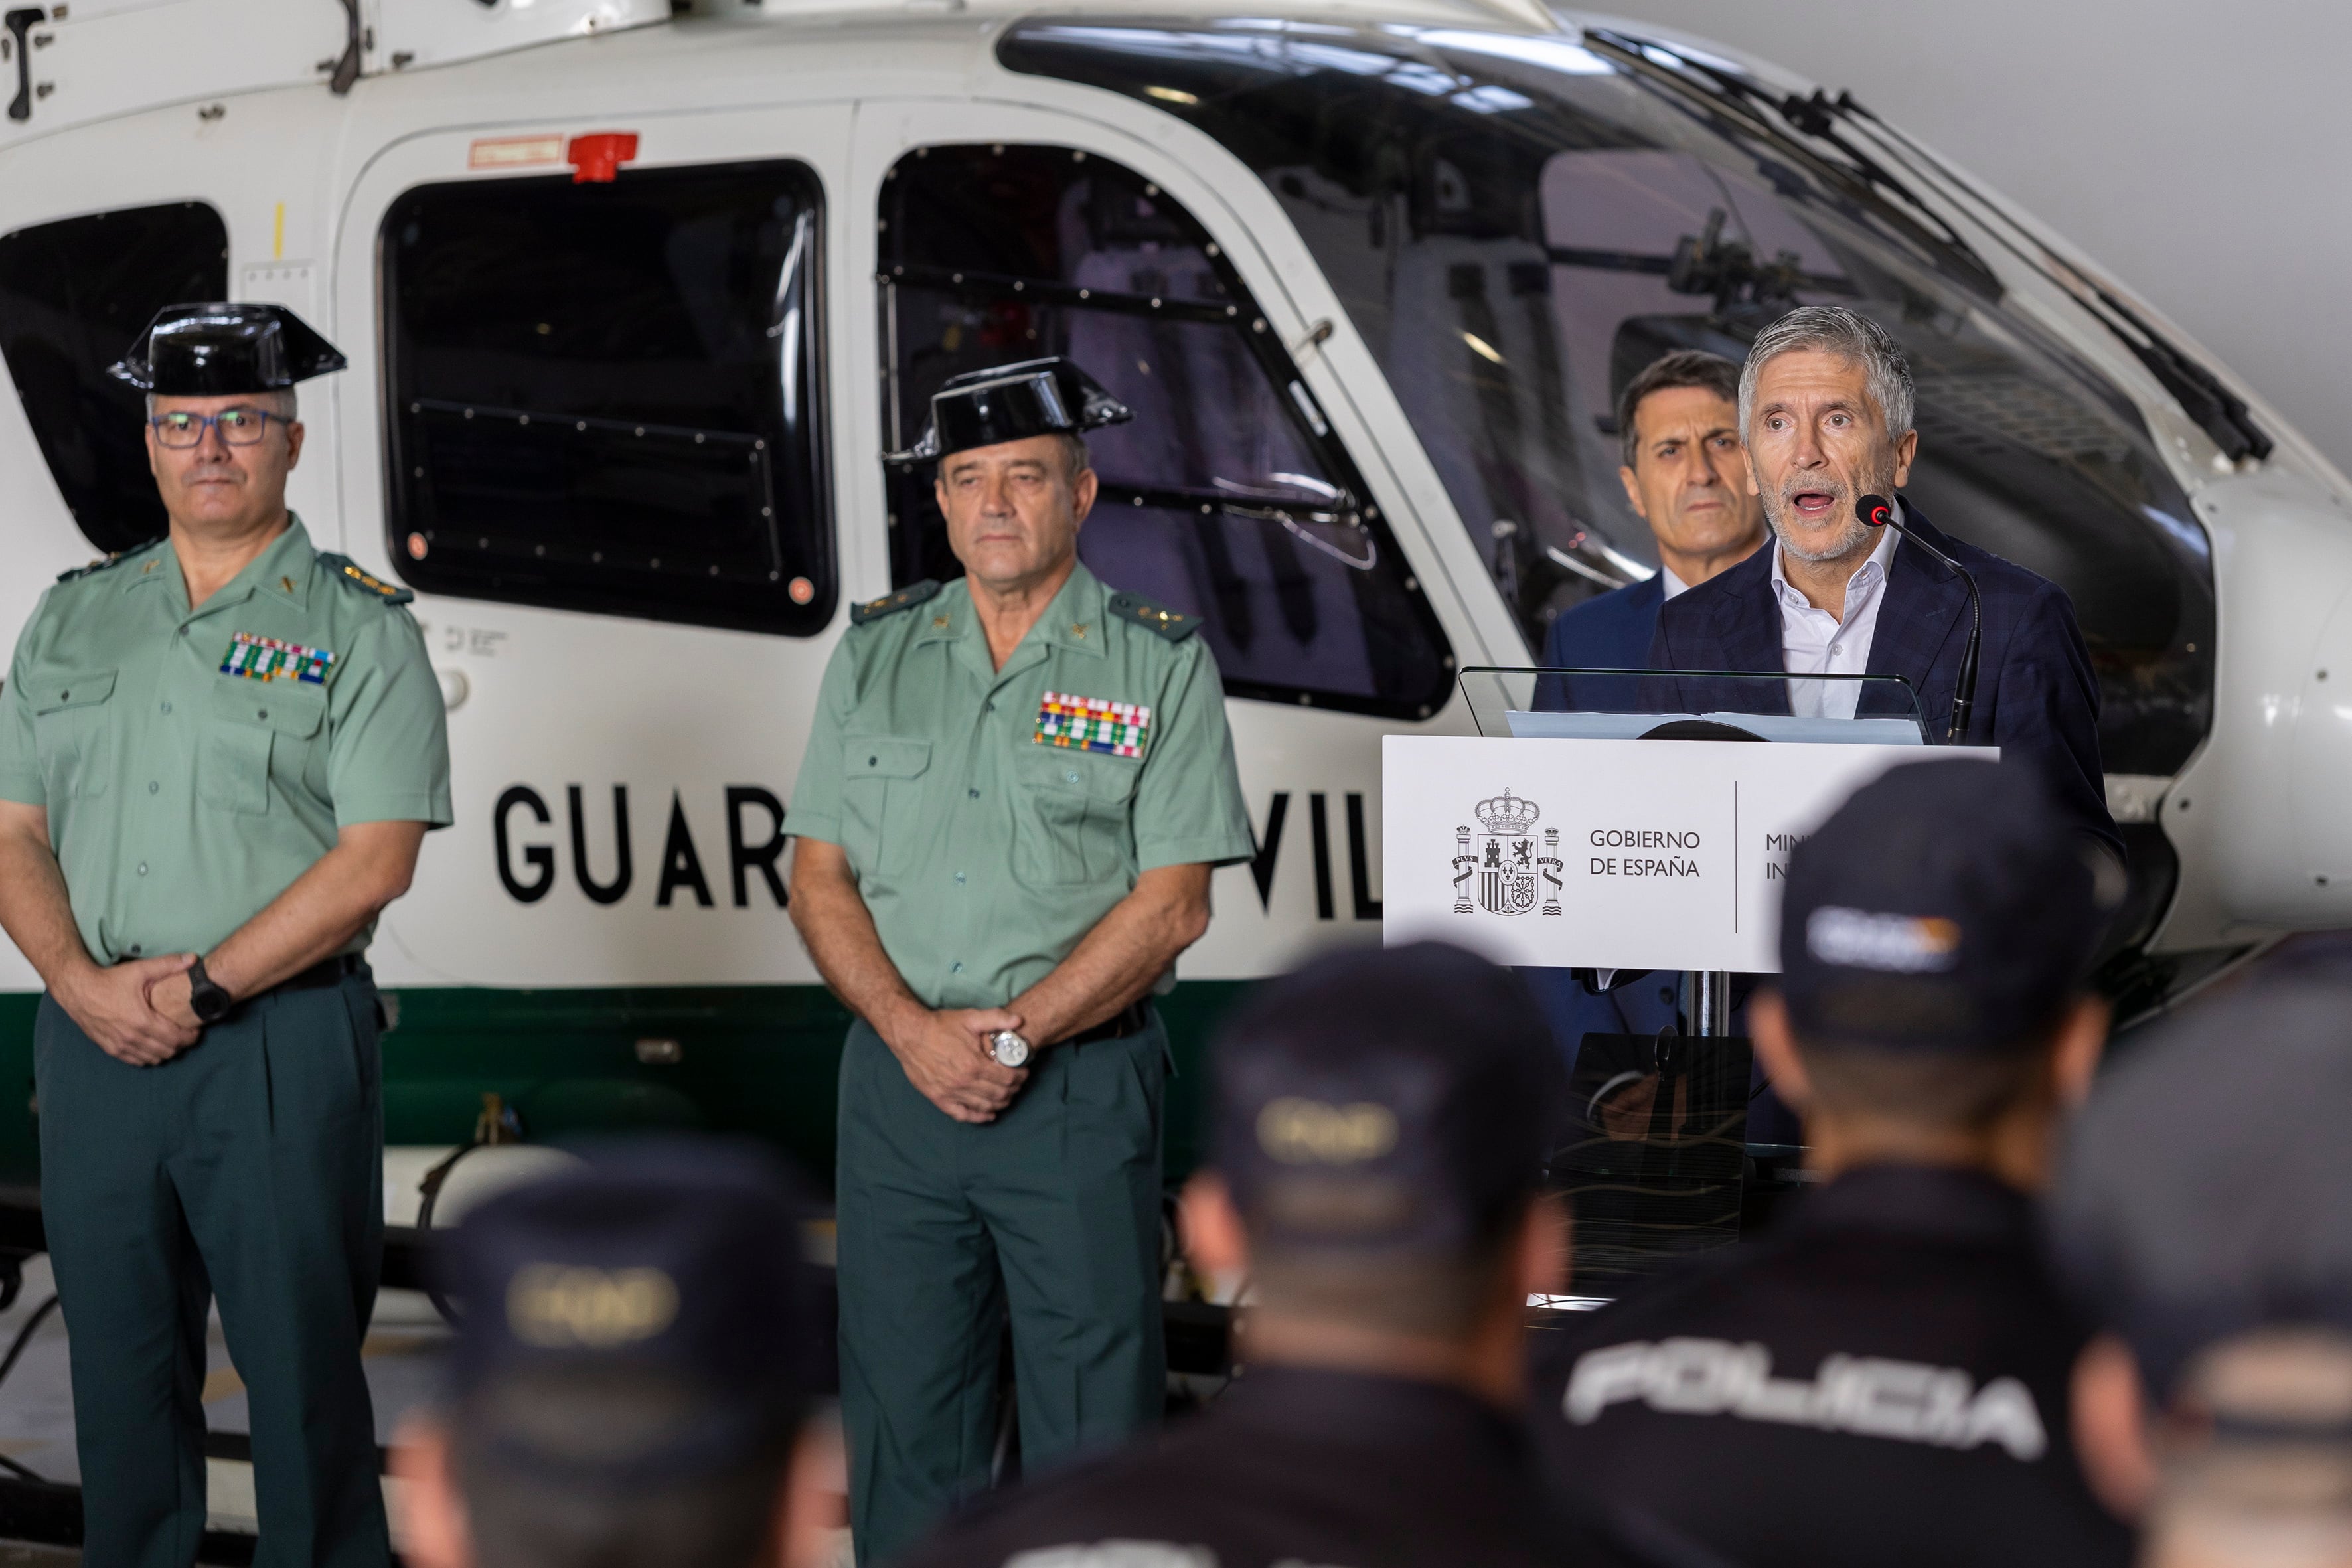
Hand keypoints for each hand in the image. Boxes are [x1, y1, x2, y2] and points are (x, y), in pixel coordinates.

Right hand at [56, 954, 199, 1065]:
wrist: (77, 989)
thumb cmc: (109, 980)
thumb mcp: (140, 970)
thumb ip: (169, 964)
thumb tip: (193, 959)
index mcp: (142, 1021)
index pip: (176, 1038)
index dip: (191, 1036)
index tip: (197, 1030)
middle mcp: (131, 1037)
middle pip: (167, 1051)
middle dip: (181, 1044)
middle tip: (187, 1034)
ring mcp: (119, 1045)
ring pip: (152, 1059)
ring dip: (165, 1052)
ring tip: (171, 1040)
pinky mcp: (109, 1048)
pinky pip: (135, 1061)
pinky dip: (147, 1057)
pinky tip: (152, 1046)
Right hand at [882, 1006, 1028, 1123]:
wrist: (910, 1034)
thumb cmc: (940, 1026)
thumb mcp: (970, 1017)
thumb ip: (996, 1018)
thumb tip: (1019, 1020)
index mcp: (974, 1064)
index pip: (1007, 1078)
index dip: (1020, 1077)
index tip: (1023, 1072)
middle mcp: (963, 1083)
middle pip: (999, 1094)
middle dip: (1013, 1089)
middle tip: (1017, 1083)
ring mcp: (950, 1093)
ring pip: (984, 1106)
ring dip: (1000, 1103)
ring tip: (1006, 1095)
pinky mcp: (939, 1099)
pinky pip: (962, 1115)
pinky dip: (978, 1117)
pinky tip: (988, 1114)